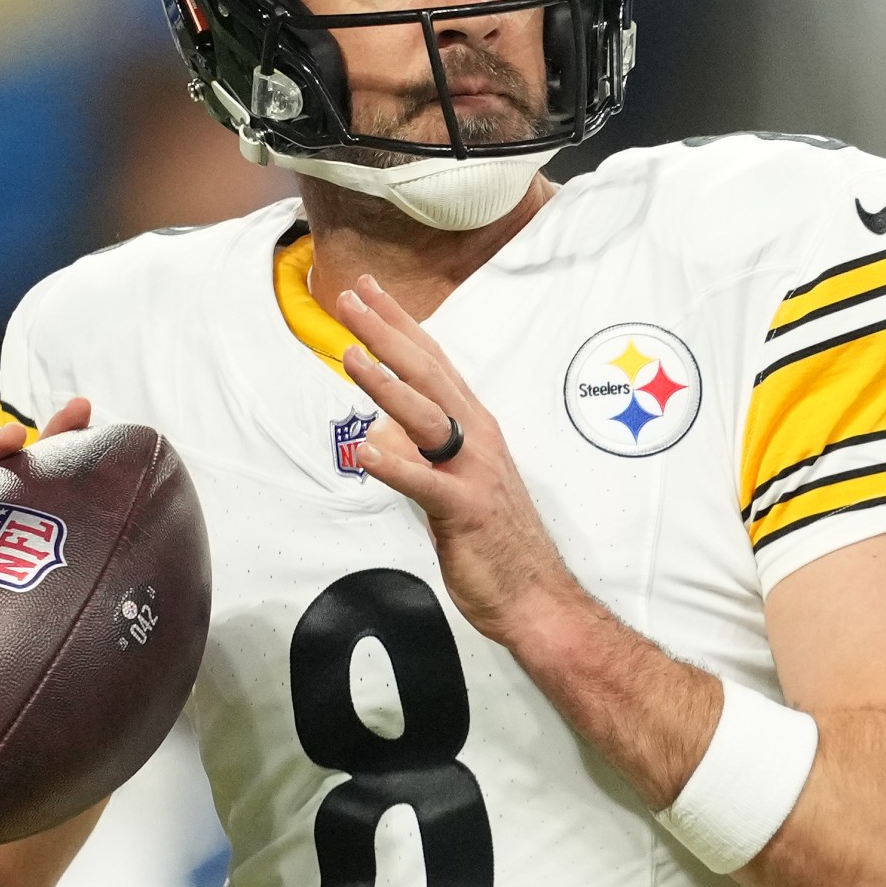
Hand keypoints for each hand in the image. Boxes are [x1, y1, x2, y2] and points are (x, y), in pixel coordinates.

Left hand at [334, 275, 586, 645]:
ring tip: (350, 355)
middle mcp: (476, 437)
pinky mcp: (465, 510)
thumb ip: (421, 452)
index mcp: (474, 426)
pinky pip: (425, 484)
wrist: (536, 595)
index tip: (369, 291)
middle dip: (386, 332)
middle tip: (349, 298)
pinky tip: (364, 453)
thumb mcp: (453, 482)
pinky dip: (395, 466)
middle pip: (426, 373)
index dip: (400, 324)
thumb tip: (381, 433)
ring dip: (386, 384)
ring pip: (426, 416)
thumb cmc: (494, 539)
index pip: (432, 362)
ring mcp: (473, 471)